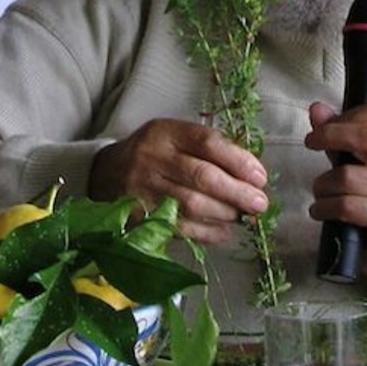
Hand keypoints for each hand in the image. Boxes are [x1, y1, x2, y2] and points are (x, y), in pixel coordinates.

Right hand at [89, 118, 268, 243]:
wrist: (106, 172)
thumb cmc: (154, 153)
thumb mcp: (175, 136)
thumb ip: (209, 148)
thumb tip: (252, 173)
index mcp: (166, 132)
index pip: (207, 142)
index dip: (238, 160)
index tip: (260, 176)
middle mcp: (153, 158)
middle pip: (202, 176)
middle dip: (237, 192)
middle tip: (260, 203)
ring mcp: (144, 188)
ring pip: (192, 204)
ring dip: (224, 213)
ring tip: (242, 216)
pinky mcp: (140, 216)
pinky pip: (180, 228)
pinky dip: (207, 232)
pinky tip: (223, 231)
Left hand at [305, 101, 366, 295]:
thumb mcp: (359, 162)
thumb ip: (338, 134)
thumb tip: (317, 109)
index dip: (342, 118)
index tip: (322, 130)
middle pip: (366, 137)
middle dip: (330, 137)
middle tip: (311, 144)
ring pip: (347, 176)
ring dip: (322, 184)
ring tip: (320, 193)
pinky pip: (346, 206)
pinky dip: (324, 208)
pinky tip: (320, 210)